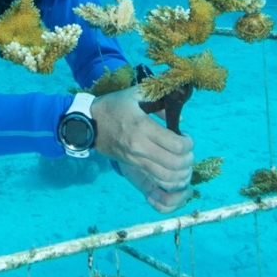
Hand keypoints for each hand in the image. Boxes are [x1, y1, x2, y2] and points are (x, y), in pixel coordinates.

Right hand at [92, 86, 193, 213]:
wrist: (87, 123)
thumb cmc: (112, 106)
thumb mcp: (135, 94)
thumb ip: (159, 100)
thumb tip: (178, 116)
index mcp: (142, 126)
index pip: (175, 144)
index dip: (188, 143)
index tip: (187, 137)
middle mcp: (139, 147)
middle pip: (175, 163)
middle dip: (188, 159)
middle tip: (187, 151)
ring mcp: (135, 159)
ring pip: (167, 177)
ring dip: (181, 173)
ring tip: (182, 162)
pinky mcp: (131, 166)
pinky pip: (155, 180)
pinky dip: (169, 181)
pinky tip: (173, 173)